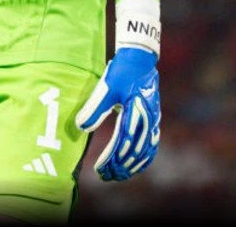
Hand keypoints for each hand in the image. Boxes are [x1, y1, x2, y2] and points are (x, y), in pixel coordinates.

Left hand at [75, 47, 160, 180]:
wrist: (140, 59)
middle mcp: (147, 118)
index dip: (112, 158)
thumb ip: (94, 108)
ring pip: (145, 150)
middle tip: (105, 176)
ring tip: (118, 175)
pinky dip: (144, 158)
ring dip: (132, 166)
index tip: (100, 169)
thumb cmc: (121, 72)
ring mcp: (153, 120)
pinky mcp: (154, 120)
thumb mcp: (105, 87)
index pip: (123, 142)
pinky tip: (135, 166)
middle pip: (135, 150)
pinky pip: (152, 144)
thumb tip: (81, 128)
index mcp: (135, 111)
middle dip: (120, 166)